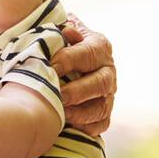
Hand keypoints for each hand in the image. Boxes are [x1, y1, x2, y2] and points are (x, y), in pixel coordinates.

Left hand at [51, 15, 115, 136]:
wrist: (65, 61)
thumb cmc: (57, 44)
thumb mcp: (59, 32)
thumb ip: (60, 31)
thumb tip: (66, 30)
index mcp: (98, 46)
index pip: (88, 53)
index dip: (69, 60)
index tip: (50, 66)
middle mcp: (108, 70)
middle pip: (100, 83)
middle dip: (78, 91)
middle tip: (58, 95)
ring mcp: (108, 94)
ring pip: (102, 107)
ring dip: (81, 113)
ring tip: (61, 112)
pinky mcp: (104, 113)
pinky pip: (100, 124)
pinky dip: (86, 127)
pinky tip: (69, 125)